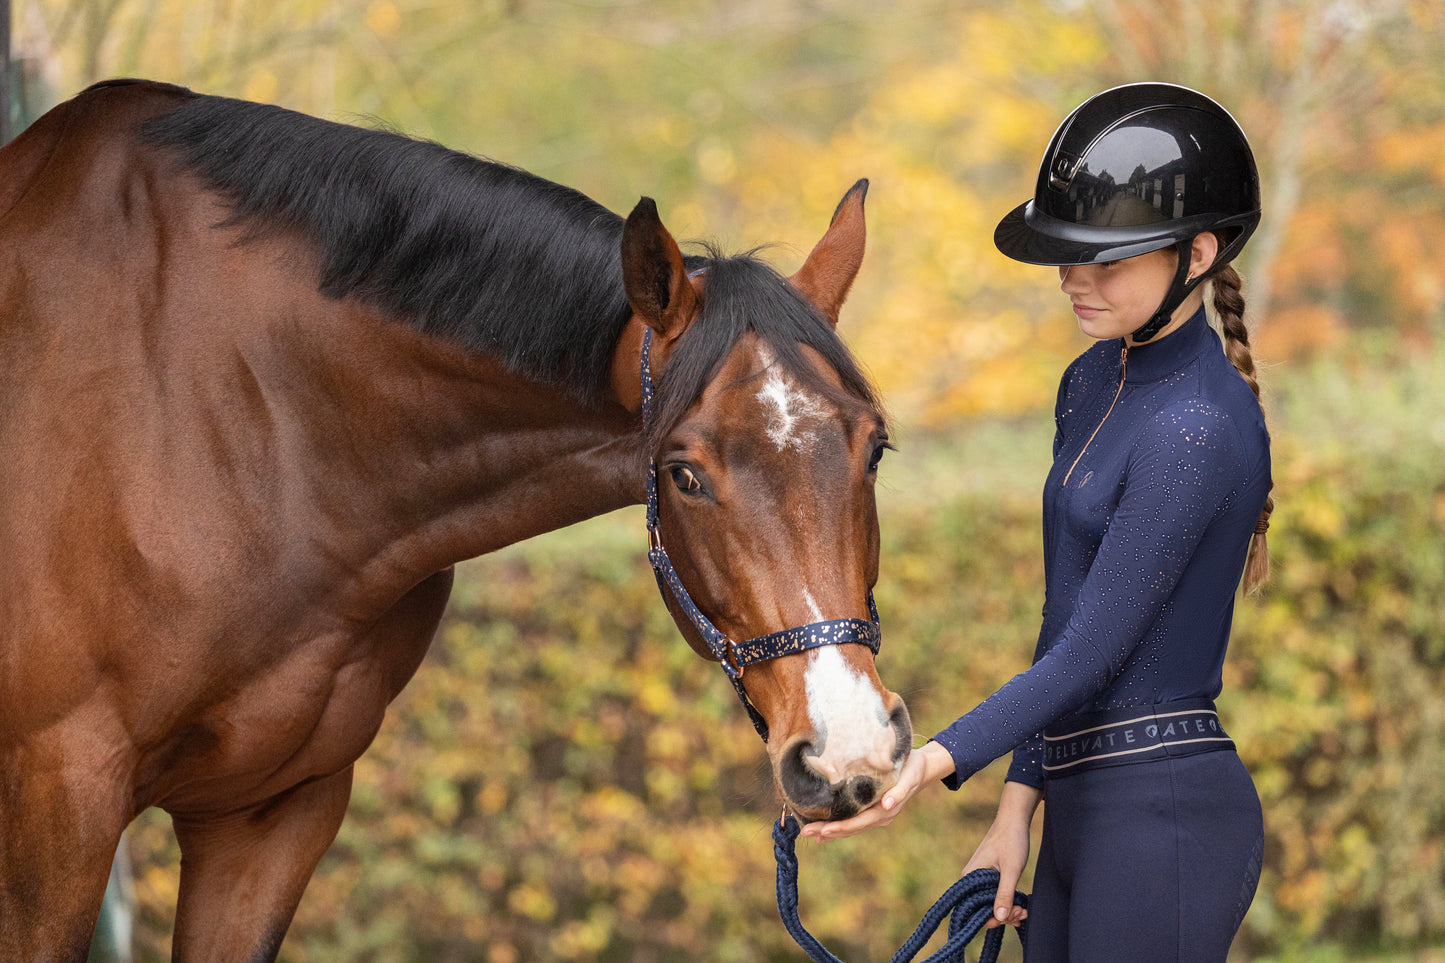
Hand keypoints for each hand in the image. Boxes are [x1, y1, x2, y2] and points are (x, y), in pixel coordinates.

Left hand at [798, 741, 955, 841]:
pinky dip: (837, 825)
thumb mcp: (910, 777)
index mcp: (885, 811)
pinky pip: (852, 819)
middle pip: (850, 828)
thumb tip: (887, 805)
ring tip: (808, 833)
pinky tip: (823, 829)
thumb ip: (900, 792)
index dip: (841, 827)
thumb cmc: (914, 769)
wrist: (922, 768)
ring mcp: (874, 814)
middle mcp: (879, 816)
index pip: (858, 822)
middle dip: (827, 831)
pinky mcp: (870, 808)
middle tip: (804, 832)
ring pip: (849, 826)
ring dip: (828, 831)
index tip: (823, 829)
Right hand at [963, 781, 1041, 928]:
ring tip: (1024, 909)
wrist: (1014, 819)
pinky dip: (1006, 901)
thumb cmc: (1011, 841)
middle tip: (1023, 912)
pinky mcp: (988, 875)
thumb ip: (1004, 894)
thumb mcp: (1011, 870)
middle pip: (983, 908)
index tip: (1013, 915)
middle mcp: (970, 879)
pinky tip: (1019, 905)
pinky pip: (994, 894)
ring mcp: (979, 876)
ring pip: (990, 902)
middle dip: (1004, 914)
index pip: (975, 910)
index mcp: (970, 877)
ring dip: (1007, 909)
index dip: (994, 918)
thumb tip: (999, 918)